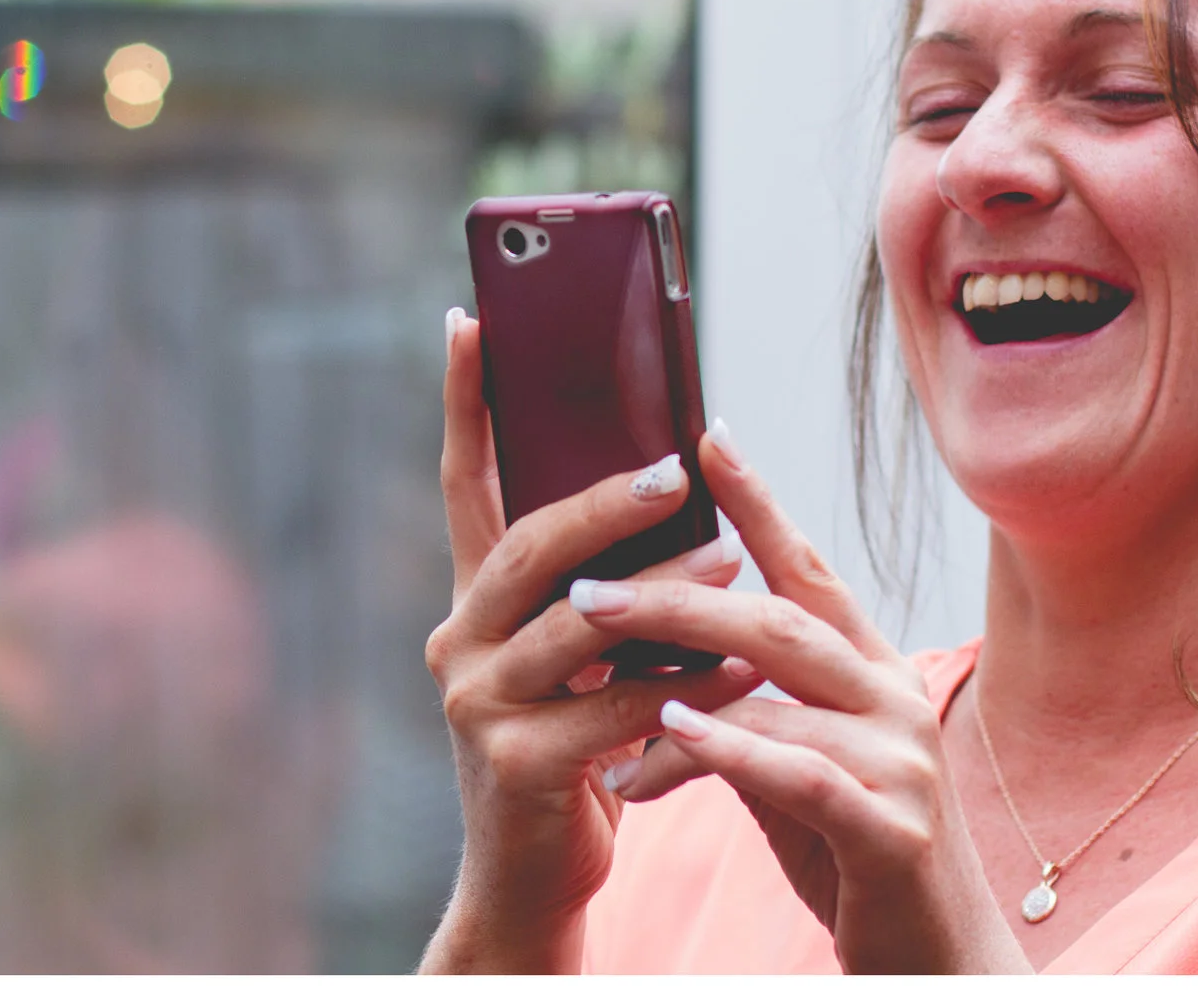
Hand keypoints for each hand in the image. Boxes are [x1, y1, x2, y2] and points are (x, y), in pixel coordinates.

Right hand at [418, 307, 756, 974]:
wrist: (534, 879)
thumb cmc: (572, 748)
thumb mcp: (572, 656)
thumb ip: (592, 583)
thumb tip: (668, 485)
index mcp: (471, 603)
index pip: (463, 483)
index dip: (464, 402)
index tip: (472, 319)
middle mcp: (456, 644)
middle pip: (524, 547)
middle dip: (598, 504)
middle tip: (671, 471)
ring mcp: (478, 706)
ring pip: (577, 626)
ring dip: (663, 593)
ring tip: (731, 561)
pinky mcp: (517, 765)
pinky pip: (617, 708)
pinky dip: (686, 685)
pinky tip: (741, 667)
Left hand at [570, 422, 1027, 973]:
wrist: (937, 967)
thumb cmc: (854, 857)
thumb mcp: (796, 766)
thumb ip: (746, 706)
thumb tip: (662, 664)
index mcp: (872, 673)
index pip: (809, 570)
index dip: (758, 502)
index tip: (705, 435)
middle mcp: (894, 700)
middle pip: (779, 619)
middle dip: (679, 595)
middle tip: (590, 586)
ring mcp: (902, 764)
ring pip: (781, 691)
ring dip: (680, 677)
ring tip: (599, 670)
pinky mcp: (893, 833)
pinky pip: (801, 774)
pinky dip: (731, 749)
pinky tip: (668, 736)